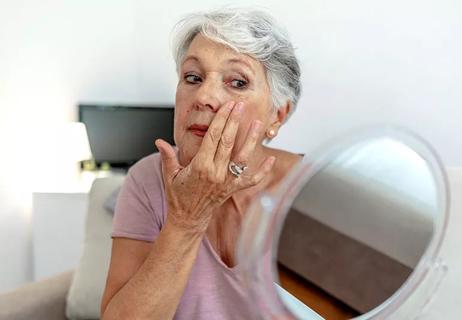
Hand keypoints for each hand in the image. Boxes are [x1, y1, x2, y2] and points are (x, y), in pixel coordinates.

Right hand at [155, 101, 275, 233]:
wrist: (188, 218)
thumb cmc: (179, 196)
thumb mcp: (170, 175)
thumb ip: (167, 157)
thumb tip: (159, 141)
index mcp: (200, 166)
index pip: (212, 137)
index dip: (221, 120)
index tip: (227, 106)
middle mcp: (216, 172)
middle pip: (228, 142)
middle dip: (235, 121)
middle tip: (240, 105)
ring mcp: (227, 181)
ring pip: (242, 156)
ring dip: (251, 139)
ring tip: (258, 123)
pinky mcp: (233, 189)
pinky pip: (251, 179)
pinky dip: (263, 170)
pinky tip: (271, 158)